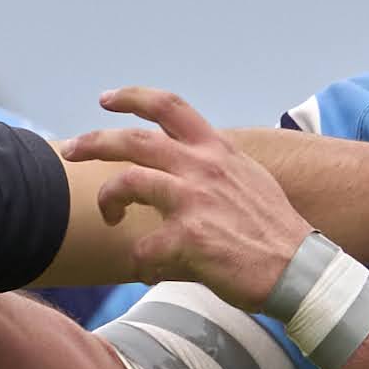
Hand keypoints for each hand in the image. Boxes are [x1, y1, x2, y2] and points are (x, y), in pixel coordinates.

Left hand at [63, 87, 314, 306]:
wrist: (300, 270)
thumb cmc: (275, 231)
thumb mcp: (250, 179)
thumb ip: (217, 167)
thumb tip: (194, 165)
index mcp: (217, 150)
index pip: (170, 106)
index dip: (132, 97)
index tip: (106, 100)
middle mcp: (203, 167)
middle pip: (133, 140)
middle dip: (93, 141)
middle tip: (69, 149)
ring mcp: (194, 200)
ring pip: (126, 182)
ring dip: (107, 199)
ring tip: (108, 216)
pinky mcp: (188, 238)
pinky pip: (141, 248)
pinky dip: (140, 262)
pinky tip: (151, 270)